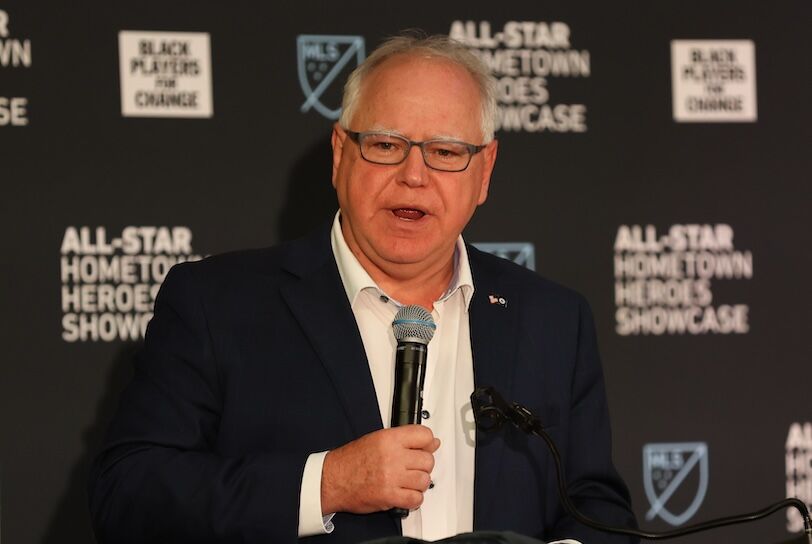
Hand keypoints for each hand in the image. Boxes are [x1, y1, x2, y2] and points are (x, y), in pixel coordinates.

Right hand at [320, 425, 439, 514]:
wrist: (332, 480)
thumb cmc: (351, 460)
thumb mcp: (377, 439)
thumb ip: (405, 439)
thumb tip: (432, 442)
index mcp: (389, 439)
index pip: (425, 436)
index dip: (428, 443)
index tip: (425, 448)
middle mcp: (392, 457)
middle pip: (427, 460)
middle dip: (422, 465)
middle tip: (412, 467)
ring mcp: (391, 477)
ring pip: (424, 480)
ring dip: (419, 483)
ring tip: (407, 481)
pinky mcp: (389, 496)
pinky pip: (416, 499)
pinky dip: (414, 499)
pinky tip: (406, 493)